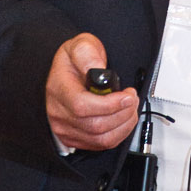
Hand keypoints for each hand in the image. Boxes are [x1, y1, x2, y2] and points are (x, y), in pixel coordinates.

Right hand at [45, 33, 138, 151]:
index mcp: (58, 90)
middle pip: (95, 125)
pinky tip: (123, 119)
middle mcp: (59, 113)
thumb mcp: (80, 45)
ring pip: (100, 139)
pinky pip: (100, 145)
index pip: (82, 106)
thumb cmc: (74, 62)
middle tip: (132, 99)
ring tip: (130, 108)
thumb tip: (99, 67)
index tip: (126, 95)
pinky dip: (119, 134)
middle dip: (122, 113)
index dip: (109, 105)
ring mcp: (65, 128)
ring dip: (124, 124)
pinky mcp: (74, 139)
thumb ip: (88, 53)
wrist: (68, 73)